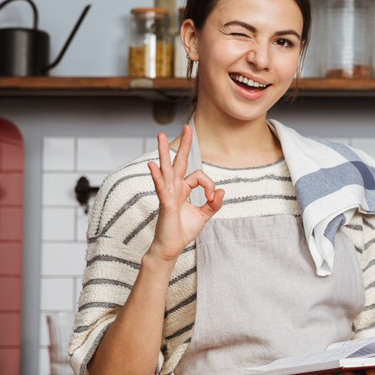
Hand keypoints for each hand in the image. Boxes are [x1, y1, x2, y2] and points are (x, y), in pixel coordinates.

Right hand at [146, 124, 224, 262]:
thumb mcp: (204, 215)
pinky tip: (152, 165)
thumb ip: (214, 203)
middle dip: (184, 145)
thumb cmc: (183, 231)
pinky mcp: (165, 203)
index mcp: (183, 189)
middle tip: (187, 127)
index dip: (209, 184)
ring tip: (159, 136)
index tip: (212, 196)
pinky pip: (161, 187)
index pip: (198, 176)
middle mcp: (174, 188)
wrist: (171, 247)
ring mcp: (168, 194)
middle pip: (179, 162)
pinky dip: (157, 176)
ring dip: (163, 152)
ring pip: (166, 169)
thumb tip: (222, 190)